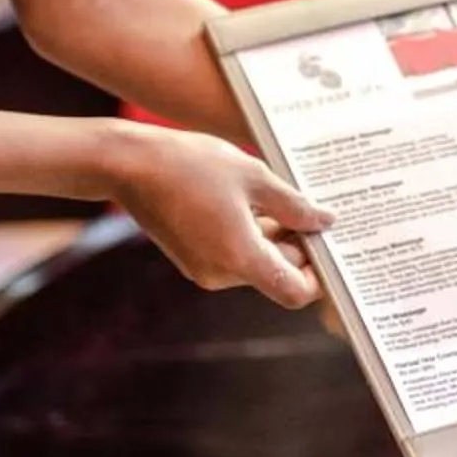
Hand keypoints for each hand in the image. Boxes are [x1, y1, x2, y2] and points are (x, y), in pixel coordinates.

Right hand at [104, 123, 332, 307]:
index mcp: (240, 258)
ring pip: (256, 263)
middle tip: (310, 208)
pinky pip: (233, 255)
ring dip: (274, 237)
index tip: (327, 242)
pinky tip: (251, 200)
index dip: (320, 275)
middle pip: (277, 275)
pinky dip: (250, 235)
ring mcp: (204, 269)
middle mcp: (221, 274)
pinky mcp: (192, 258)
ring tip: (279, 197)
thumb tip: (325, 222)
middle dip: (298, 246)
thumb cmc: (191, 165)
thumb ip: (294, 205)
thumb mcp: (254, 176)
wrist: (129, 164)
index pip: (294, 292)